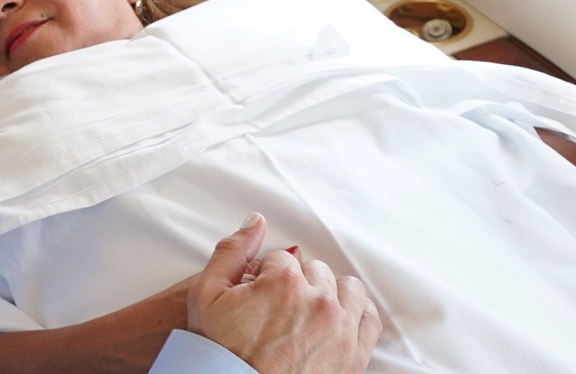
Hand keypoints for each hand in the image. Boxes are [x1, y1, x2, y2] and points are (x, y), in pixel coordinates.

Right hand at [187, 214, 380, 373]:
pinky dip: (354, 314)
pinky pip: (369, 318)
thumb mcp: (206, 294)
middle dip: (296, 284)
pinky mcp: (354, 355)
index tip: (256, 297)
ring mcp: (340, 329)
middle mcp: (318, 302)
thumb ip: (232, 251)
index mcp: (284, 283)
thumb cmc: (219, 351)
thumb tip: (255, 221)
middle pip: (315, 271)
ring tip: (306, 313)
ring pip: (347, 289)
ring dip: (329, 294)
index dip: (264, 277)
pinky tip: (333, 322)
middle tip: (276, 308)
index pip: (281, 259)